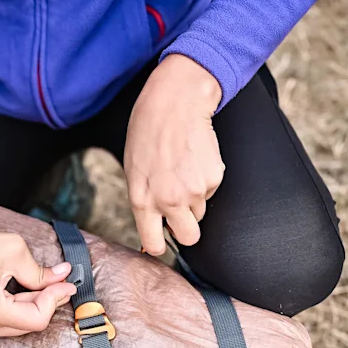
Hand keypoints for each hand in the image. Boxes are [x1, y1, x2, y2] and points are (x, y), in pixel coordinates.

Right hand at [0, 196, 76, 337]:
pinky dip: (20, 308)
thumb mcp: (14, 252)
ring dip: (35, 306)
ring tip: (44, 284)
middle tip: (61, 282)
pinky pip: (6, 322)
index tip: (66, 283)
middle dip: (47, 302)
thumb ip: (41, 272)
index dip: (54, 300)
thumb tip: (64, 277)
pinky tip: (27, 292)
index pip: (36, 319)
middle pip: (29, 324)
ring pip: (19, 325)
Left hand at [124, 54, 223, 255]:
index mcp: (143, 200)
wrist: (176, 102)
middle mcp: (169, 200)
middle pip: (189, 238)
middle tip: (180, 210)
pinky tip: (194, 159)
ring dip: (194, 199)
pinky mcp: (214, 178)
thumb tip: (155, 223)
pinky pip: (210, 191)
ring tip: (182, 170)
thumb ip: (144, 200)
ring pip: (200, 211)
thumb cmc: (148, 131)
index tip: (161, 241)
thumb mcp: (134, 170)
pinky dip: (204, 180)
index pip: (154, 244)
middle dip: (186, 229)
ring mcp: (194, 191)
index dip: (159, 245)